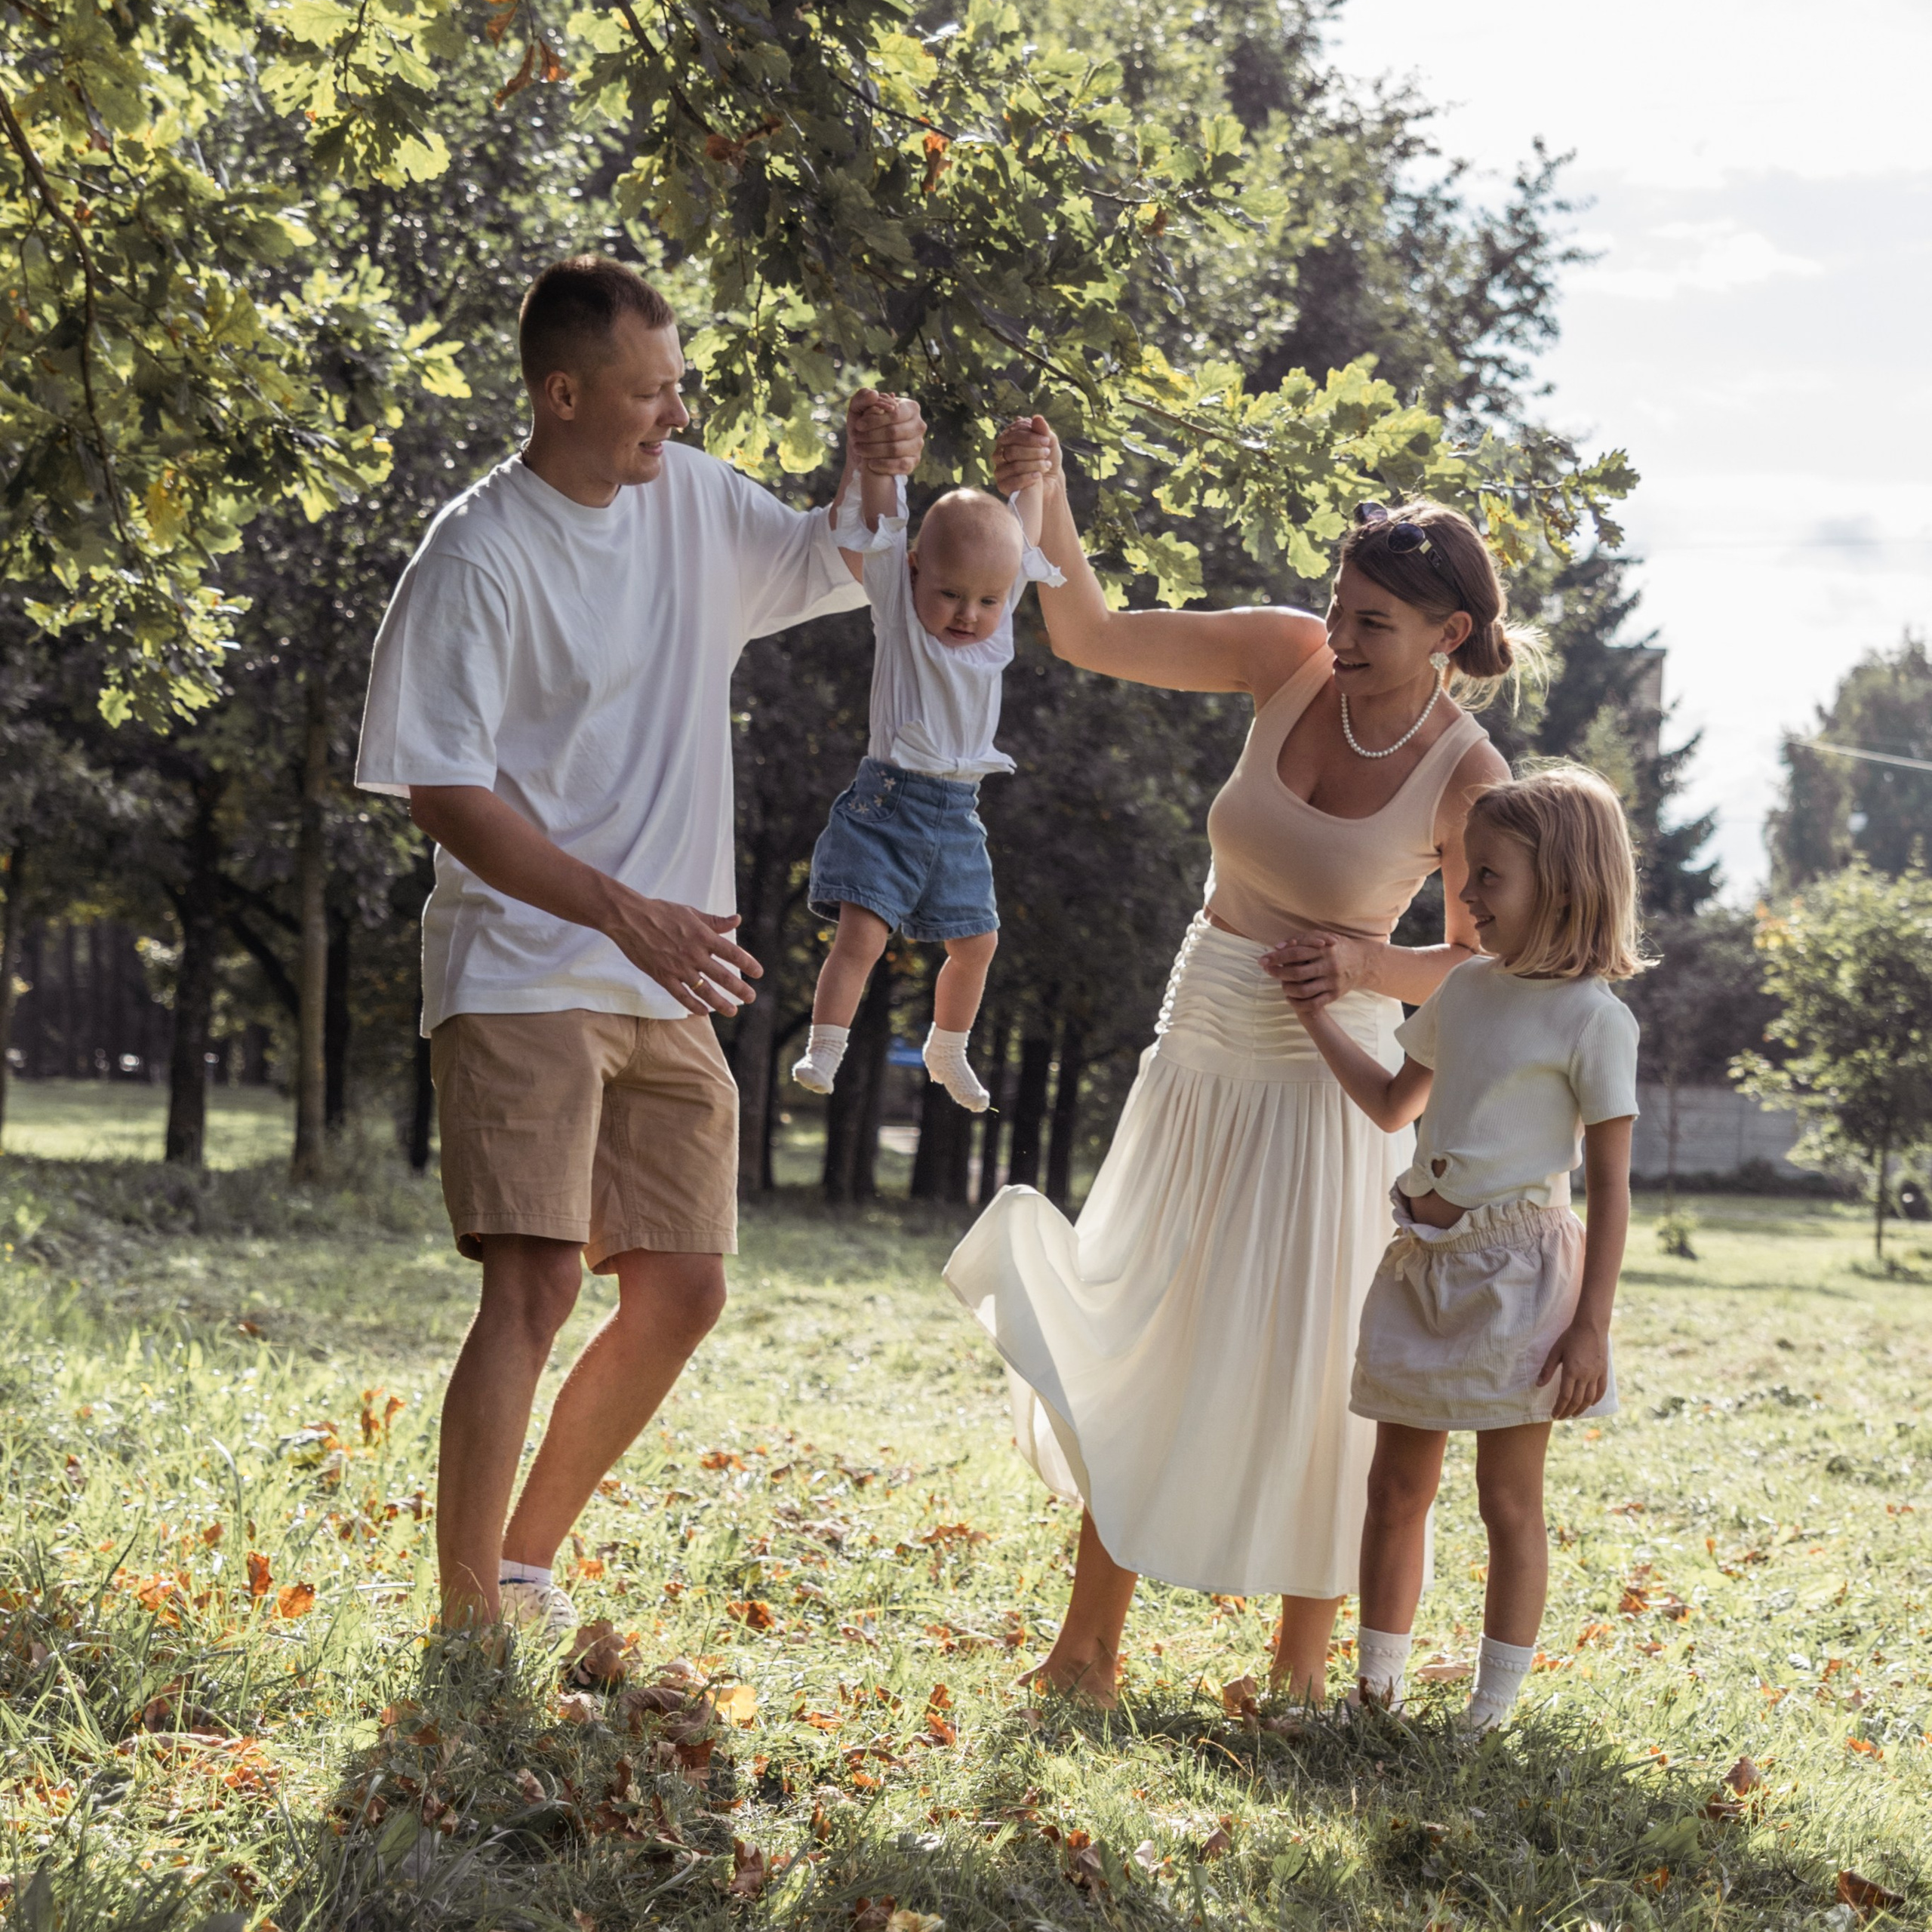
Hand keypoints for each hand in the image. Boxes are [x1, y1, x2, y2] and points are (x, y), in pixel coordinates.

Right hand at [603, 893, 762, 1015]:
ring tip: (732, 1012)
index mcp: (703, 936)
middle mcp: (694, 954)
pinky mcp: (663, 976)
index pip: (733, 953)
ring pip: (704, 990)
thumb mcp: (691, 912)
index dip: (748, 964)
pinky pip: (681, 995)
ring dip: (720, 1003)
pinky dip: (694, 1006)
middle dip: (739, 989)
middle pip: (723, 976)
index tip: (758, 973)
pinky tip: (704, 1013)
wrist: (629, 918)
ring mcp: (678, 967)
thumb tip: (737, 919)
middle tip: (751, 998)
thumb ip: (715, 921)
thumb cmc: (661, 912)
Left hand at [847, 389, 923, 475]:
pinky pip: (901, 465)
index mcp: (910, 407)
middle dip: (871, 436)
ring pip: (896, 449)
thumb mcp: (858, 409)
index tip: (858, 425)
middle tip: (856, 439)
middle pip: (894, 432)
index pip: (895, 414)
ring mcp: (918, 444)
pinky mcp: (914, 461)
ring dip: (874, 450)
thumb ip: (862, 397)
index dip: (875, 420)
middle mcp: (919, 425)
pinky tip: (870, 464)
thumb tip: (874, 394)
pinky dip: (884, 465)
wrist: (866, 448)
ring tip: (859, 449)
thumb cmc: (864, 425)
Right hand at [992, 414, 1060, 495]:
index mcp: (1007, 439)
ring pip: (1014, 466)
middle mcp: (1000, 453)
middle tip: (1046, 453)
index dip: (1030, 437)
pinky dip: (1027, 478)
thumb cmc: (1047, 458)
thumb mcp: (1049, 442)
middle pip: (1012, 450)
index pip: (1013, 434)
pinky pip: (1012, 482)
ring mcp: (999, 469)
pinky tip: (1038, 476)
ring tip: (1046, 465)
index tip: (1046, 440)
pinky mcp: (1002, 485)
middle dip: (1033, 451)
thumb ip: (1042, 430)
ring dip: (1034, 465)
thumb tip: (1036, 417)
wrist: (1050, 481)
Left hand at [1265, 932, 1371, 1011]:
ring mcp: (1332, 982)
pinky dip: (1298, 1003)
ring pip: (1304, 991)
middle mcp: (1329, 966)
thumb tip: (1277, 947)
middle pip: (1297, 972)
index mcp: (1324, 949)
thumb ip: (1300, 939)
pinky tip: (1290, 998)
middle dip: (1278, 972)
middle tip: (1267, 971)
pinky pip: (1313, 1003)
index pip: (1296, 952)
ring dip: (1287, 989)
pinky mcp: (1335, 995)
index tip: (1263, 959)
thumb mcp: (1321, 937)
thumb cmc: (1336, 947)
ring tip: (1281, 985)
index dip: (1277, 957)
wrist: (1363, 962)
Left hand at [1536, 1321, 1608, 1419]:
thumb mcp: (1555, 1351)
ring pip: (1590, 1398)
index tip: (1554, 1415)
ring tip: (1574, 1413)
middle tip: (1561, 1417)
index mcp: (1571, 1371)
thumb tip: (1538, 1385)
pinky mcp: (1604, 1371)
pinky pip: (1601, 1389)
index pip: (1565, 1396)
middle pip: (1577, 1400)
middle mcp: (1585, 1376)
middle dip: (1568, 1411)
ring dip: (1581, 1408)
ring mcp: (1596, 1374)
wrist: (1591, 1327)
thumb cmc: (1570, 1337)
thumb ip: (1547, 1369)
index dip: (1559, 1407)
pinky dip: (1596, 1399)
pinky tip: (1590, 1404)